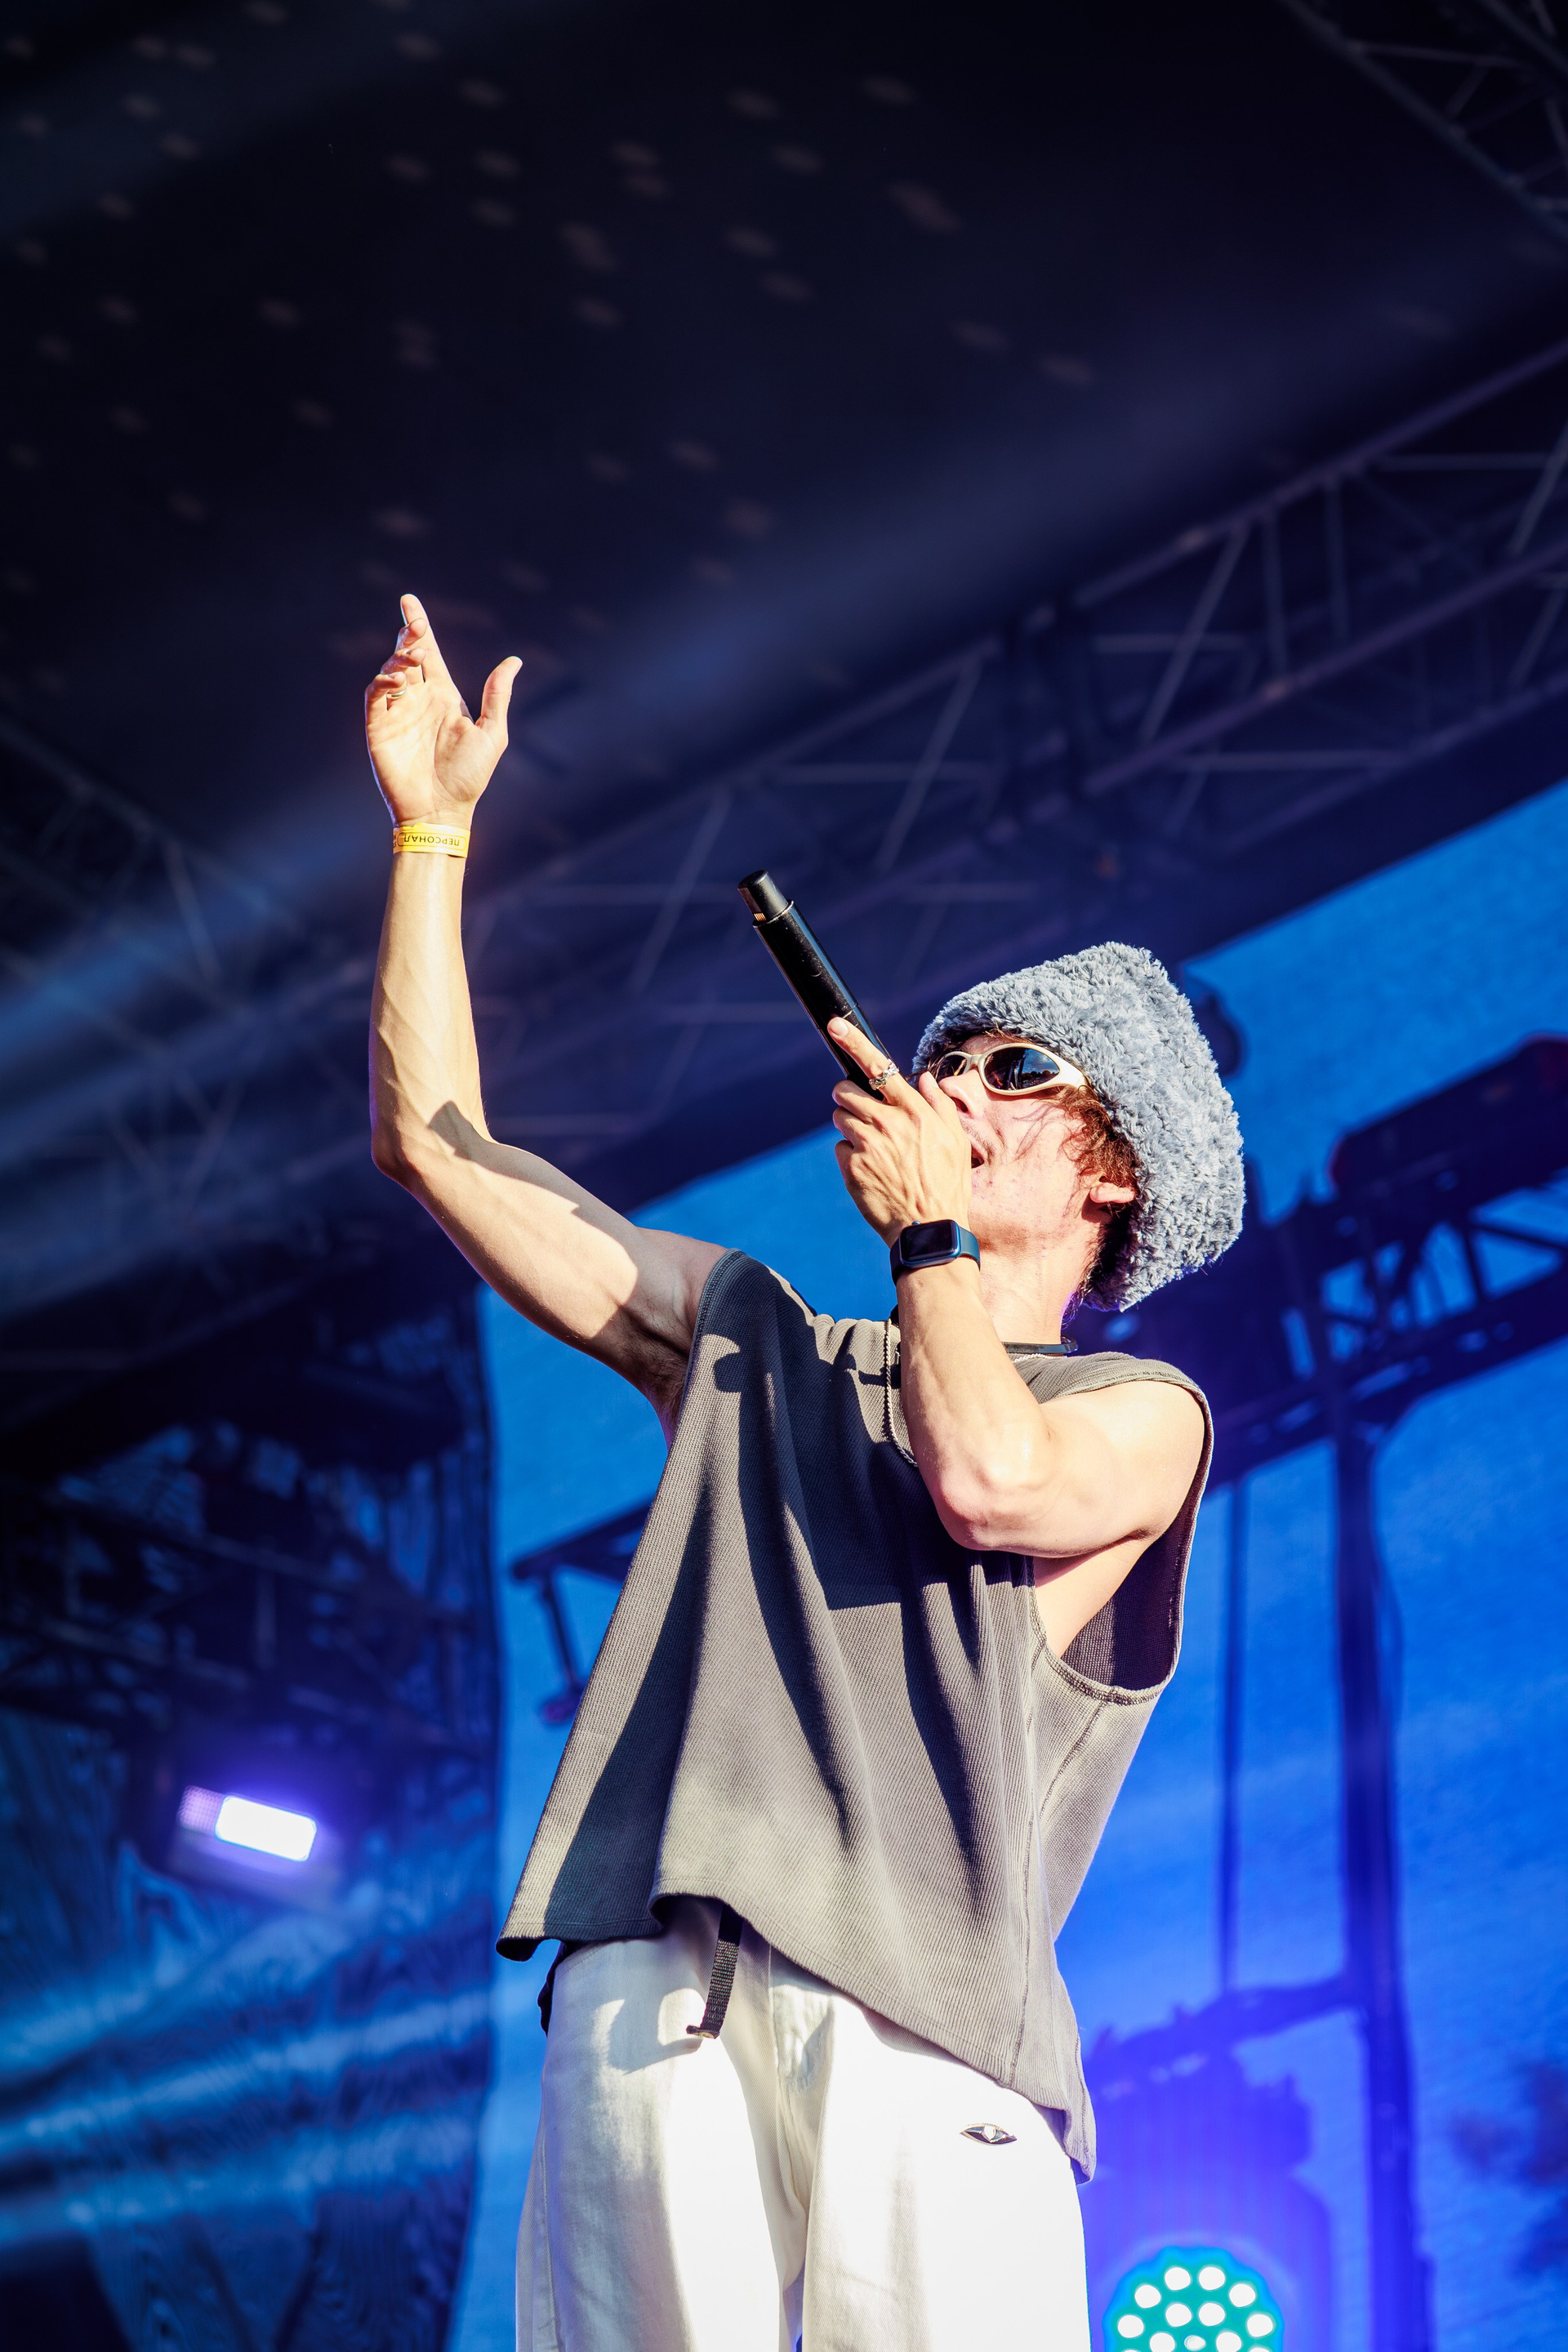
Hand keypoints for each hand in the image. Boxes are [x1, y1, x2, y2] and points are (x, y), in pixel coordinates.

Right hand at [365, 593, 521, 824]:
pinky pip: (375, 694)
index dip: (418, 627)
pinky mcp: (379, 727)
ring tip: (412, 659)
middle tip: (413, 623)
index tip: (409, 601)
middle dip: (407, 635)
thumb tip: (515, 661)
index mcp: (444, 697)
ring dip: (399, 658)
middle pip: (407, 655)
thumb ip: (498, 696)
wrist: (441, 811)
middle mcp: (419, 700)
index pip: (429, 653)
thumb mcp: (492, 734)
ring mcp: (397, 712)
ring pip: (390, 670)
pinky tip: (398, 680)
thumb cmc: (469, 777)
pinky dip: (384, 681)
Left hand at [828, 1017, 972, 1242]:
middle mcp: (888, 1123)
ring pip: (840, 1118)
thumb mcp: (956, 1140)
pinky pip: (841, 1148)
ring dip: (851, 1126)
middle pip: (845, 1090)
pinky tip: (872, 1170)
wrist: (929, 1228)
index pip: (880, 1067)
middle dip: (848, 1095)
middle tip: (864, 1111)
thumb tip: (923, 1080)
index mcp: (915, 1111)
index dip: (854, 1043)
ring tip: (877, 1148)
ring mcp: (867, 1145)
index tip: (836, 1025)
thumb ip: (939, 1105)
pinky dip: (852, 1155)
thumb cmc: (948, 1184)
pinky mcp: (852, 1167)